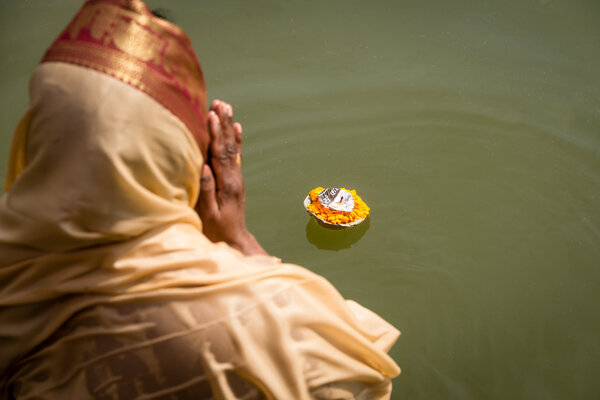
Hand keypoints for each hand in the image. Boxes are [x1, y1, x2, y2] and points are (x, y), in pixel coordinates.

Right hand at [194, 100, 267, 255]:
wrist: (235, 239)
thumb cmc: (217, 229)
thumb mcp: (208, 213)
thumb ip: (206, 190)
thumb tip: (204, 167)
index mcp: (227, 184)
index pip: (220, 154)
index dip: (215, 133)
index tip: (211, 115)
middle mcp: (235, 177)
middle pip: (228, 145)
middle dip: (223, 123)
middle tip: (220, 103)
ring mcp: (237, 177)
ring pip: (232, 147)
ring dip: (229, 126)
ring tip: (226, 107)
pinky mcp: (236, 179)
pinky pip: (236, 155)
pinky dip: (236, 140)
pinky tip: (236, 128)